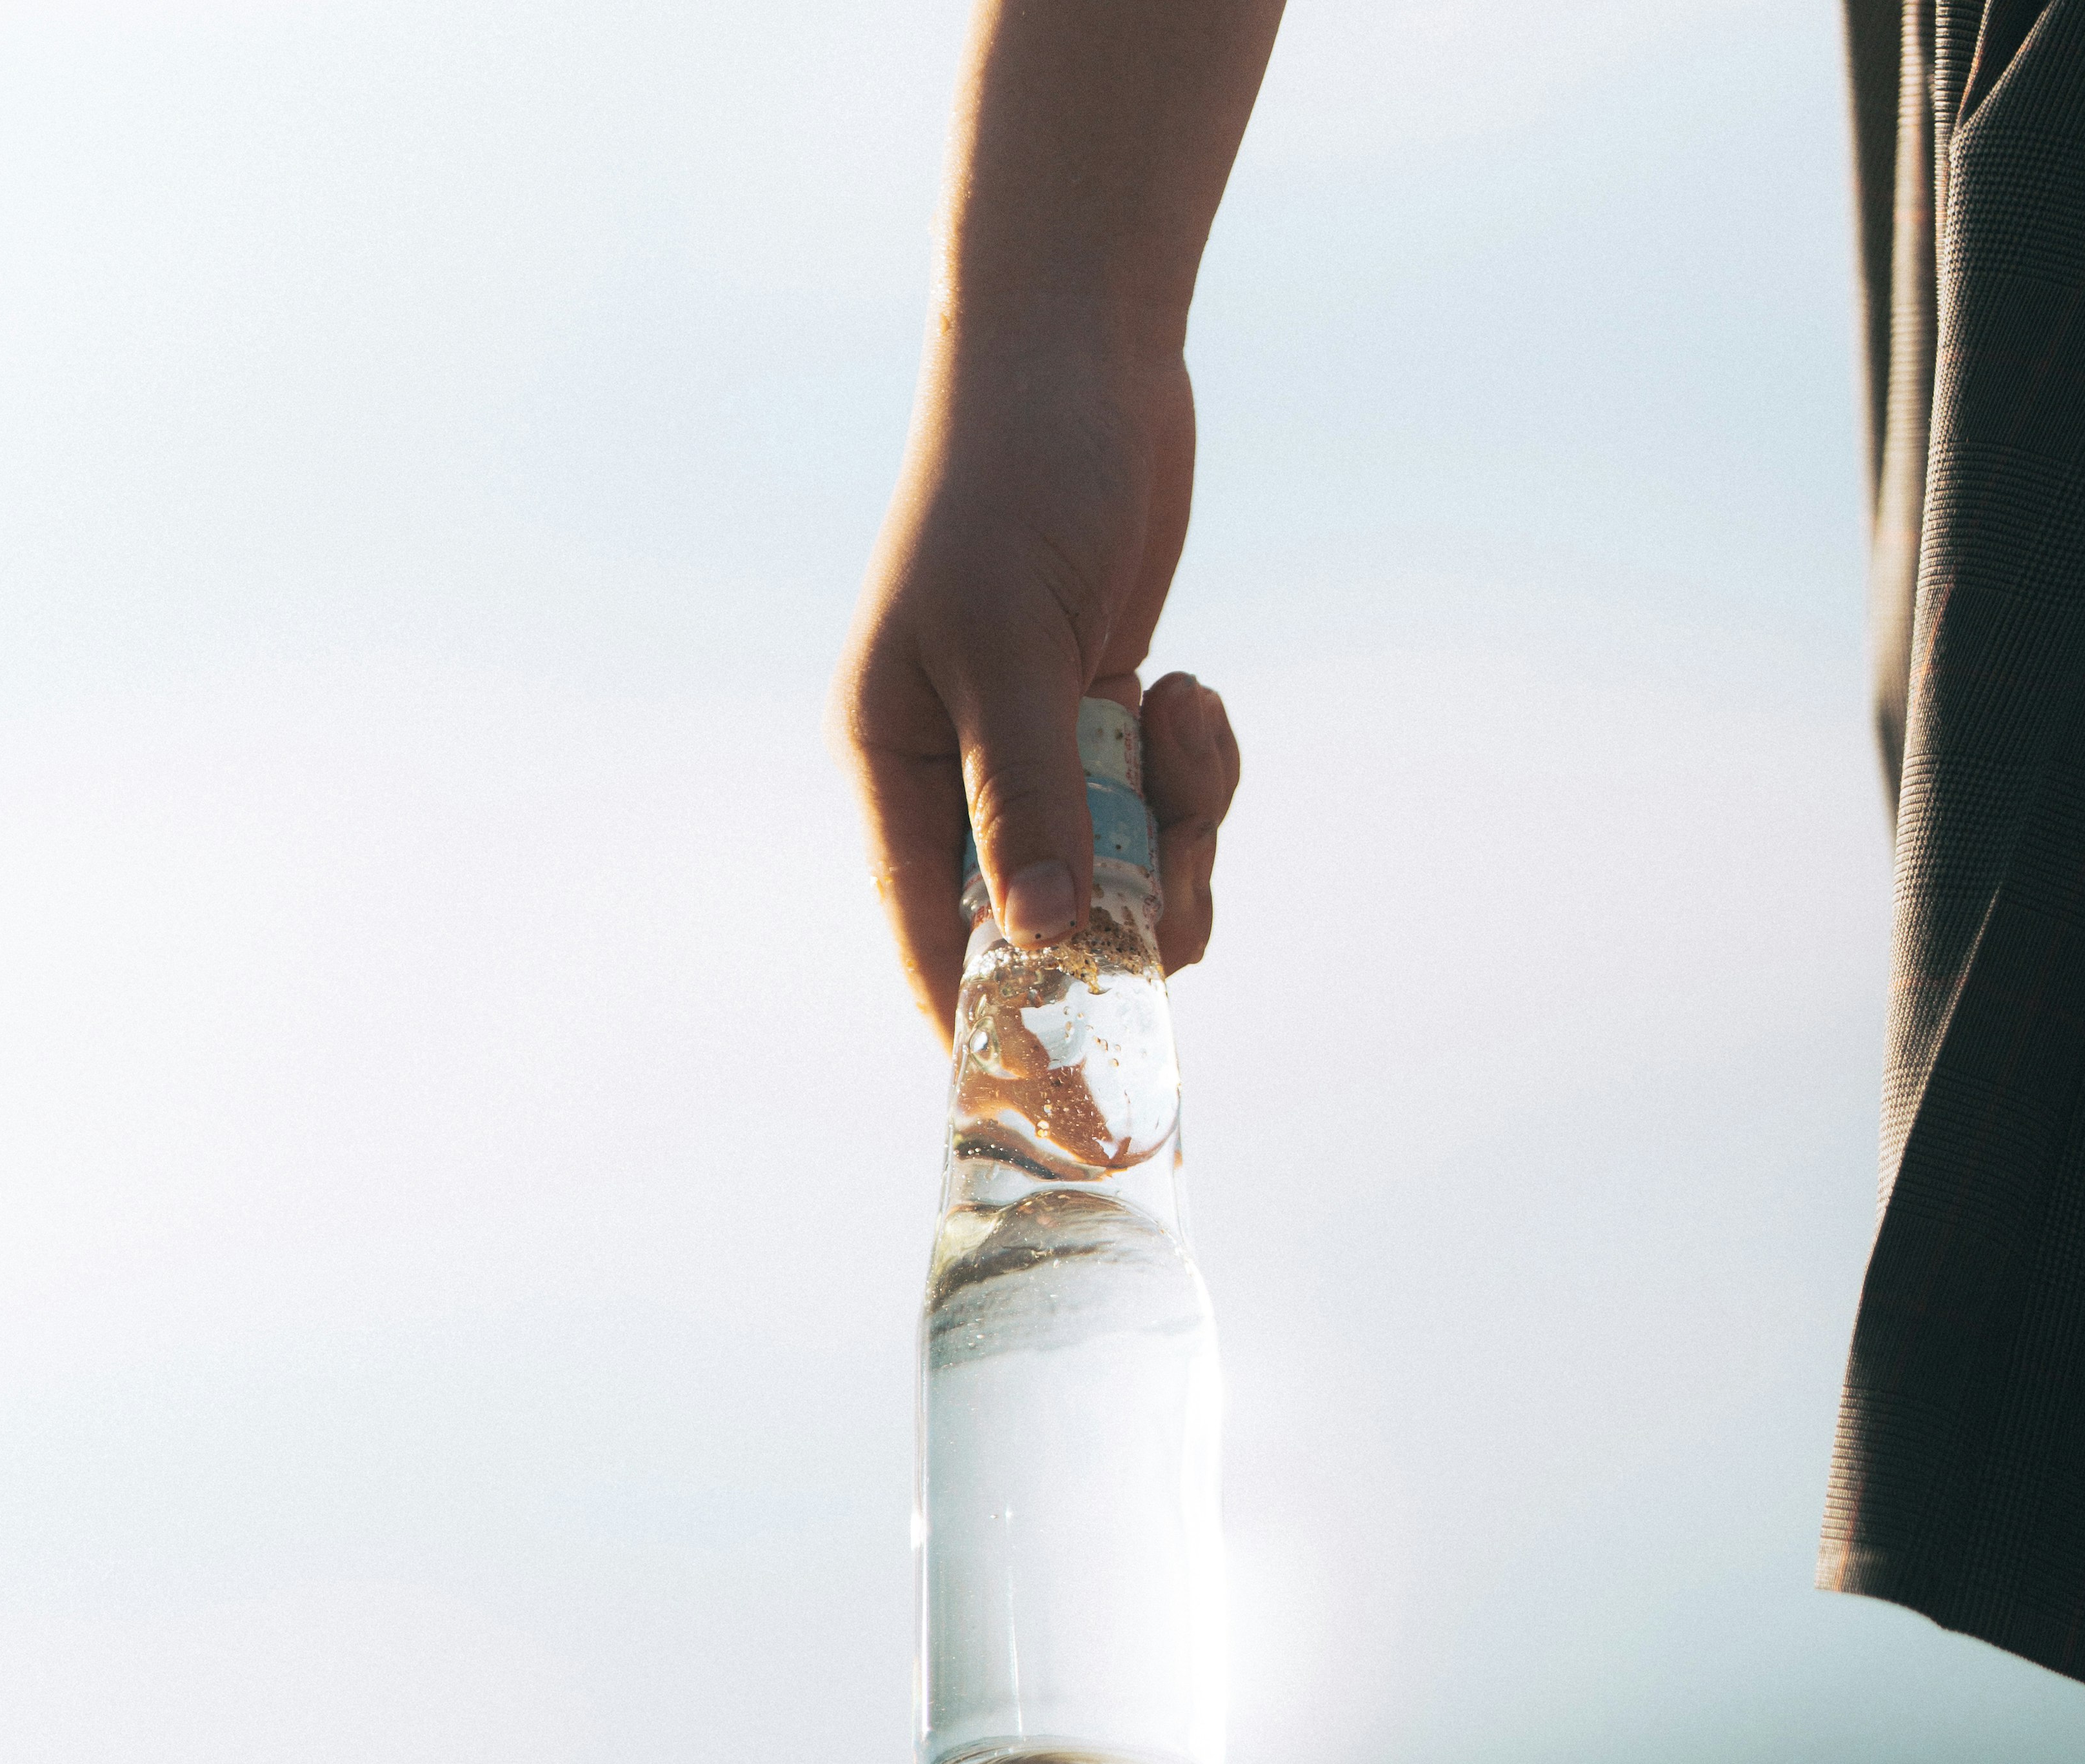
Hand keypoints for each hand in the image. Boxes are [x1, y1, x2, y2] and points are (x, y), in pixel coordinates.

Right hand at [828, 333, 1240, 1042]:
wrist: (1086, 354)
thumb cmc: (1020, 483)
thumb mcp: (1016, 646)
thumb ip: (1029, 794)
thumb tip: (1043, 932)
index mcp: (890, 761)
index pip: (928, 930)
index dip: (990, 1015)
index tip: (1059, 1088)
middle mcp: (954, 772)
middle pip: (1041, 920)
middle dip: (1126, 914)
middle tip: (1187, 879)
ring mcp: (1036, 753)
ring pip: (1122, 876)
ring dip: (1178, 835)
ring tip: (1187, 726)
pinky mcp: (1106, 725)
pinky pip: (1162, 810)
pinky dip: (1194, 773)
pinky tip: (1192, 690)